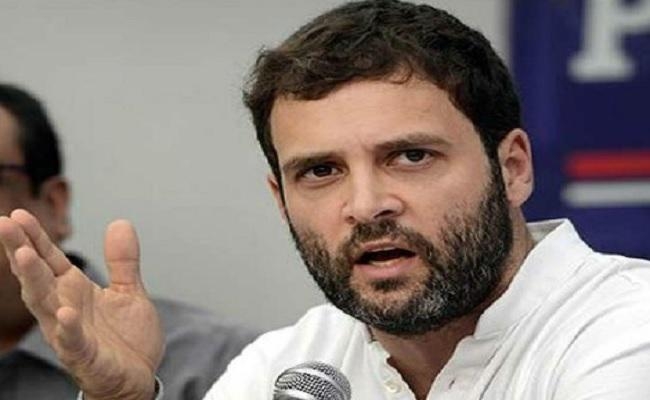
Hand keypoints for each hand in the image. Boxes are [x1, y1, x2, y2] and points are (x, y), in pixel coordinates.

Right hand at [0, 209, 162, 399]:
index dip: (35, 238)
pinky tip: (65, 313)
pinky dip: (68, 328)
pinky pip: (73, 341)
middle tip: (5, 224)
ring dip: (33, 281)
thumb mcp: (128, 291)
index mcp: (74, 290)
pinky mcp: (84, 356)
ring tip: (24, 255)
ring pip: (45, 305)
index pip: (49, 260)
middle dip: (21, 250)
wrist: (137, 377)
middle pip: (37, 277)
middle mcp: (64, 308)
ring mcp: (70, 333)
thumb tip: (120, 222)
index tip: (18, 214)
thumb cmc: (126, 337)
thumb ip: (122, 261)